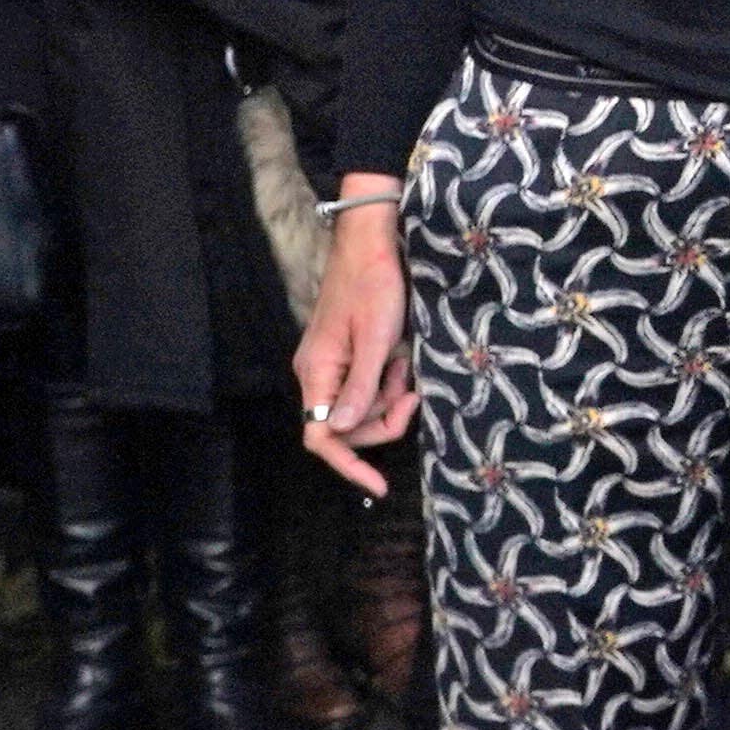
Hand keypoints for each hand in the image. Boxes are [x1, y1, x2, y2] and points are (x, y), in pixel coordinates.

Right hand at [294, 203, 413, 498]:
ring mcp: (330, 365)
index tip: (380, 485)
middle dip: (383, 421)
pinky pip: (365, 385)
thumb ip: (361, 386)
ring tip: (405, 368)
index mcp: (317, 373)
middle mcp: (317, 373)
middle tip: (412, 394)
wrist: (371, 244)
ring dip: (387, 398)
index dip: (349, 465)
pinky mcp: (345, 355)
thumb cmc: (375, 285)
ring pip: (360, 408)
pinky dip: (387, 382)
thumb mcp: (376, 339)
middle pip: (346, 427)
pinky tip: (400, 361)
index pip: (321, 437)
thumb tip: (344, 432)